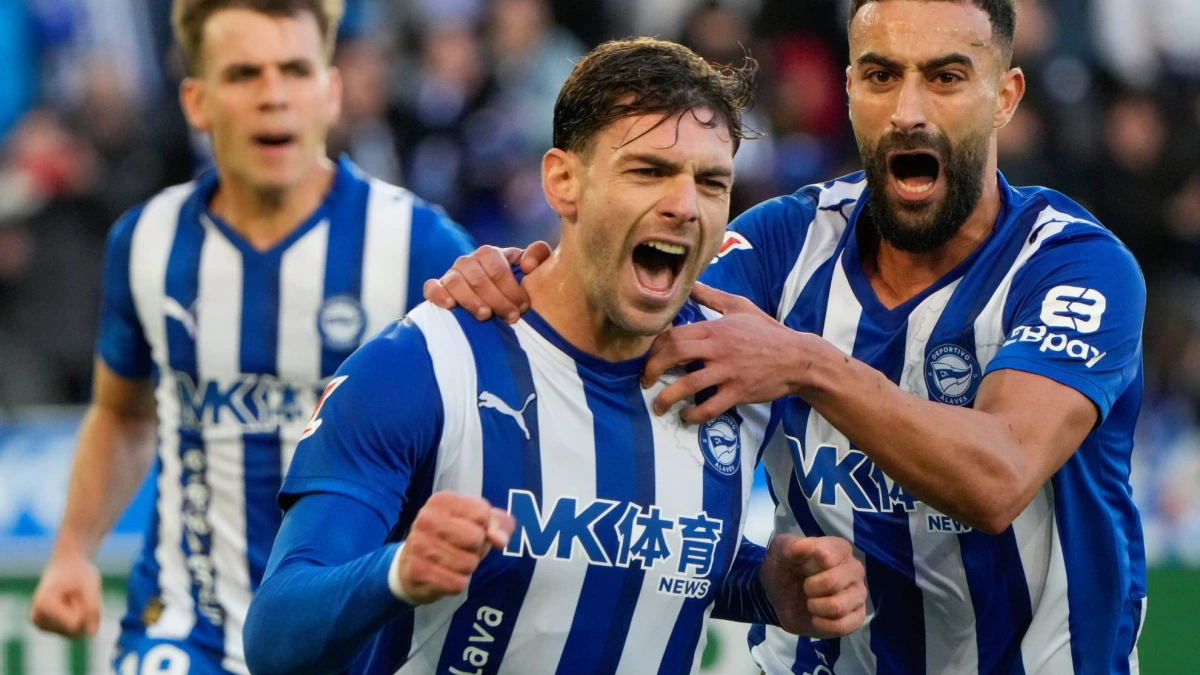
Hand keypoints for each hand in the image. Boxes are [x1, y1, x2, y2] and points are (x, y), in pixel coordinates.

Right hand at [30, 551, 101, 636]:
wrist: (67, 565)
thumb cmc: (80, 573)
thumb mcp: (92, 586)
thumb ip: (93, 609)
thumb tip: (92, 634)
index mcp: (44, 605)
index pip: (75, 624)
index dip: (84, 609)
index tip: (76, 593)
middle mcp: (37, 618)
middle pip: (74, 631)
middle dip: (81, 614)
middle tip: (76, 595)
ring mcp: (39, 625)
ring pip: (73, 633)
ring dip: (78, 616)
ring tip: (72, 599)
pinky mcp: (45, 627)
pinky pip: (71, 632)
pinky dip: (75, 619)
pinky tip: (68, 605)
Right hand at [395, 492, 515, 605]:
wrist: (410, 567)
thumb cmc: (450, 539)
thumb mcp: (475, 522)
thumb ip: (497, 524)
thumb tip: (499, 540)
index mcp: (441, 501)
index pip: (482, 514)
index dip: (484, 527)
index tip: (469, 529)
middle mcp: (426, 519)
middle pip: (476, 538)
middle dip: (476, 549)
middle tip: (461, 549)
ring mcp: (419, 546)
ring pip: (468, 563)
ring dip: (466, 568)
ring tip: (451, 562)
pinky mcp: (418, 572)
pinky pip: (457, 583)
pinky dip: (456, 583)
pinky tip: (443, 576)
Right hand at [422, 242, 552, 322]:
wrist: (496, 300)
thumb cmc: (516, 284)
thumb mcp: (532, 268)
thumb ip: (538, 255)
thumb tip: (527, 265)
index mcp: (490, 254)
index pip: (497, 268)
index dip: (511, 288)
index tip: (523, 307)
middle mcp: (468, 261)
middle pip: (478, 278)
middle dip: (497, 299)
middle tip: (511, 318)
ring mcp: (452, 274)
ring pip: (456, 282)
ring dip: (471, 300)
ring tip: (485, 316)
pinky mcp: (438, 288)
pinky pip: (432, 287)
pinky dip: (439, 294)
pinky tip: (450, 305)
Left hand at [643, 282, 820, 422]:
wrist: (797, 358)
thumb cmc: (767, 331)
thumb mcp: (739, 306)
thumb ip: (710, 296)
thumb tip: (689, 282)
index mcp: (715, 328)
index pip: (674, 333)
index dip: (654, 346)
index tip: (648, 356)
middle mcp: (718, 349)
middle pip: (674, 354)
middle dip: (652, 369)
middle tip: (644, 380)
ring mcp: (728, 372)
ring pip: (687, 384)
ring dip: (666, 397)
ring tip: (657, 406)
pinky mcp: (738, 392)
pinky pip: (710, 407)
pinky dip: (693, 414)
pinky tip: (686, 416)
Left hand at [761, 534, 866, 637]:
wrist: (780, 598)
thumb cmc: (785, 569)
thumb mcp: (779, 551)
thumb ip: (789, 545)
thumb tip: (805, 545)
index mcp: (840, 549)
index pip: (828, 556)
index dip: (808, 566)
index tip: (802, 567)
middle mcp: (854, 569)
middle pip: (834, 582)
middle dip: (811, 588)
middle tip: (805, 588)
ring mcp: (858, 594)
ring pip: (839, 606)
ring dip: (816, 607)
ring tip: (811, 603)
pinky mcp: (856, 617)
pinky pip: (844, 626)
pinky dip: (824, 625)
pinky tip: (816, 618)